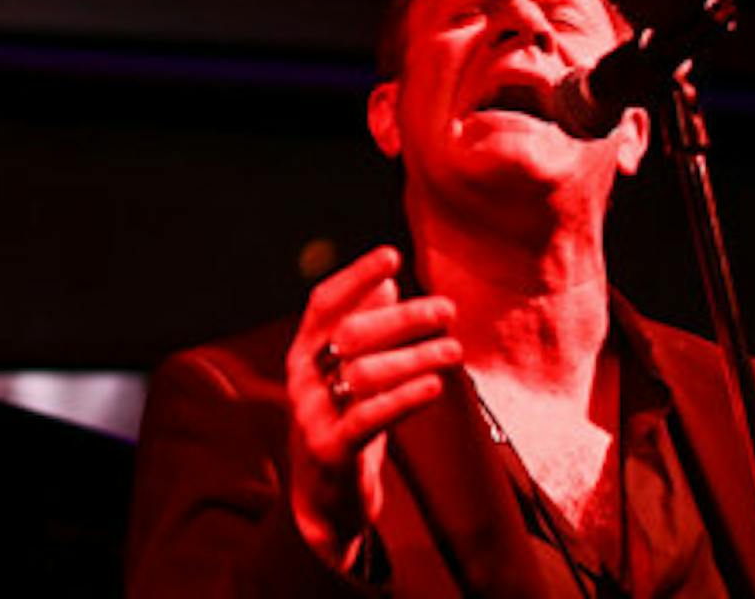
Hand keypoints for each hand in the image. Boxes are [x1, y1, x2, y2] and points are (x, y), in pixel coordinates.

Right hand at [283, 246, 460, 567]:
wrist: (322, 499)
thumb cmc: (343, 423)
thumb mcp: (349, 375)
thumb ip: (363, 331)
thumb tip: (388, 284)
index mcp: (303, 351)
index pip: (324, 302)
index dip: (355, 277)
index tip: (392, 255)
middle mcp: (301, 378)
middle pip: (350, 335)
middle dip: (402, 318)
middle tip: (446, 308)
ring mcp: (312, 414)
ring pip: (363, 375)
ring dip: (413, 357)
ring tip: (453, 348)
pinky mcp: (330, 449)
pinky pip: (368, 419)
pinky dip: (403, 399)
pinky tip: (435, 386)